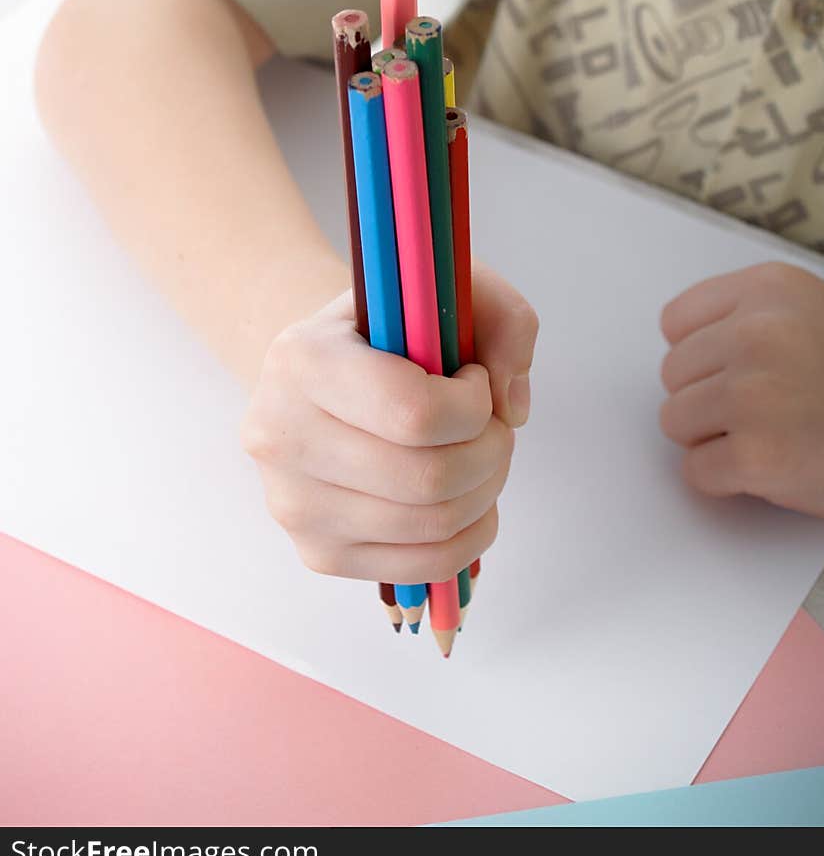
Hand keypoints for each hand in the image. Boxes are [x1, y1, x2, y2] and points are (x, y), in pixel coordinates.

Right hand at [240, 262, 538, 579]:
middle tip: (494, 427)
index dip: (473, 404)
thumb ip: (504, 321)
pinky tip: (470, 498)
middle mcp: (279, 435)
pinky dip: (470, 536)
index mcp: (301, 359)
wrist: (321, 375)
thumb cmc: (388, 330)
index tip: (475, 380)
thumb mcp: (445, 288)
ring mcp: (293, 503)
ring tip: (483, 457)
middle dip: (491, 452)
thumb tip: (513, 408)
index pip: (414, 412)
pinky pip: (421, 567)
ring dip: (486, 492)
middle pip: (427, 478)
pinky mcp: (317, 551)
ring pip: (431, 525)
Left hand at [658, 261, 823, 526]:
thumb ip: (749, 316)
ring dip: (713, 439)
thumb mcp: (817, 314)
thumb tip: (679, 346)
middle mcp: (758, 331)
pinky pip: (695, 472)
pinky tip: (775, 469)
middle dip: (708, 398)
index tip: (738, 372)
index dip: (702, 356)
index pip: (676, 321)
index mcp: (771, 288)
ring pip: (674, 421)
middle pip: (672, 374)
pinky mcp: (757, 455)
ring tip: (773, 437)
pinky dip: (725, 481)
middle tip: (768, 412)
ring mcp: (754, 393)